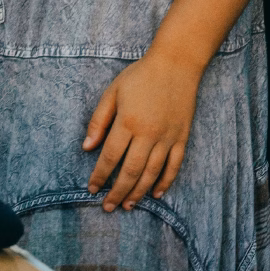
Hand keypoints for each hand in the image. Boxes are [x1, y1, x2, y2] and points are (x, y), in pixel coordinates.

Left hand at [82, 52, 202, 211]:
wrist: (177, 63)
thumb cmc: (140, 76)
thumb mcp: (113, 92)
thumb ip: (99, 120)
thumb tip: (87, 147)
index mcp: (128, 121)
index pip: (110, 156)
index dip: (100, 175)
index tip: (92, 188)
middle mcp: (148, 133)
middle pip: (130, 171)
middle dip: (117, 192)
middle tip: (108, 206)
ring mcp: (167, 137)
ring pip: (152, 173)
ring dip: (138, 192)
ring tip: (127, 205)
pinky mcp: (182, 137)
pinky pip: (174, 166)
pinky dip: (165, 182)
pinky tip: (155, 194)